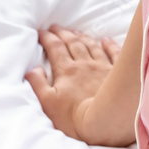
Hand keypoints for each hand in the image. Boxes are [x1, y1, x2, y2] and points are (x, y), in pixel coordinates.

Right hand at [26, 25, 121, 141]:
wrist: (106, 122)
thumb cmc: (74, 117)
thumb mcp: (47, 103)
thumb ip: (37, 84)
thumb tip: (32, 69)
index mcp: (66, 71)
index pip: (55, 48)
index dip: (47, 38)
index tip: (41, 32)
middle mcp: (84, 65)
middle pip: (72, 43)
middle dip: (62, 33)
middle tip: (55, 27)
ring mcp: (102, 67)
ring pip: (91, 46)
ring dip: (82, 37)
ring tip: (75, 31)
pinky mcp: (117, 74)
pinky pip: (113, 54)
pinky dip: (109, 45)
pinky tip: (105, 40)